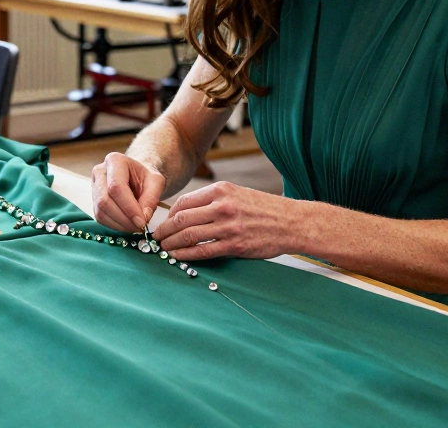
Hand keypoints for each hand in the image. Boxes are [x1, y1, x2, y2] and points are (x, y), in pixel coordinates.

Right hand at [90, 152, 164, 231]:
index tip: (142, 222)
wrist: (136, 175)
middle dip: (123, 218)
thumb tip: (143, 217)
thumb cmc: (145, 176)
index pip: (116, 187)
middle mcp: (99, 172)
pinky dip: (114, 226)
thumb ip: (152, 197)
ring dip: (119, 224)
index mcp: (115, 161)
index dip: (128, 207)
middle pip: (104, 200)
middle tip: (140, 227)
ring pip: (100, 211)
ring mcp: (94, 186)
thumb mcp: (156, 182)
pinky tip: (127, 225)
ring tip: (135, 226)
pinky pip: (100, 217)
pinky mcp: (93, 200)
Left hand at [152, 181, 299, 260]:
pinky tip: (179, 257)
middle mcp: (222, 206)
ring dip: (172, 244)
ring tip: (164, 249)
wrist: (292, 222)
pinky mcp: (235, 245)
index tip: (163, 223)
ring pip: (189, 235)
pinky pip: (204, 251)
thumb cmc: (264, 209)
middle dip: (164, 230)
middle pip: (181, 218)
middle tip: (156, 239)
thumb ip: (213, 201)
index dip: (168, 215)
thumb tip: (187, 213)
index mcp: (221, 190)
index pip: (184, 202)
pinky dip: (187, 255)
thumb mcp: (237, 194)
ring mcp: (228, 226)